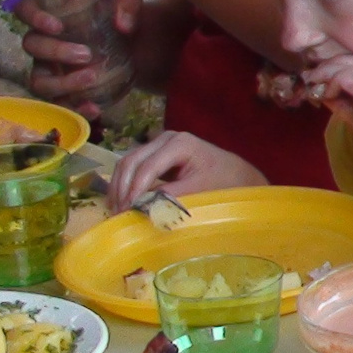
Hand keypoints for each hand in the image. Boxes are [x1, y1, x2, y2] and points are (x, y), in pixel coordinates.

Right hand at [21, 0, 144, 116]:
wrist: (141, 44)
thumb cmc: (123, 15)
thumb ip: (127, 0)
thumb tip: (123, 24)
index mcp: (53, 12)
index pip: (25, 9)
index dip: (33, 16)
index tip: (56, 26)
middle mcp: (45, 41)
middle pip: (31, 45)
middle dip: (56, 51)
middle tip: (87, 54)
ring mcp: (51, 68)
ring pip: (38, 80)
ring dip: (62, 82)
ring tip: (92, 78)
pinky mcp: (65, 90)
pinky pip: (58, 103)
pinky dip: (74, 107)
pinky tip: (94, 108)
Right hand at [109, 131, 264, 209]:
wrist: (236, 174)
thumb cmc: (224, 181)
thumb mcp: (201, 189)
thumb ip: (173, 196)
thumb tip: (144, 206)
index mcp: (180, 143)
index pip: (148, 167)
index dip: (135, 190)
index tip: (128, 211)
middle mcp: (166, 139)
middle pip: (132, 161)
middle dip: (123, 189)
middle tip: (119, 213)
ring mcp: (159, 144)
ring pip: (128, 163)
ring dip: (119, 187)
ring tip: (117, 210)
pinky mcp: (155, 154)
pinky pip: (133, 167)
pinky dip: (125, 184)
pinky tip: (121, 202)